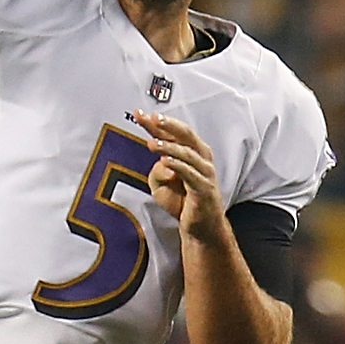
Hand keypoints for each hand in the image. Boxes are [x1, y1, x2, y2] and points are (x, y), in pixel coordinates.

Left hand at [137, 110, 226, 243]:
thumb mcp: (161, 185)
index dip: (156, 123)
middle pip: (186, 135)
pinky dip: (178, 165)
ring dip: (169, 146)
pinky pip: (191, 174)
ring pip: (188, 153)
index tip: (139, 114)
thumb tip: (159, 161)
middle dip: (168, 125)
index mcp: (191, 153)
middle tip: (153, 118)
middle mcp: (201, 159)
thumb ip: (157, 171)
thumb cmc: (183, 204)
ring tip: (152, 143)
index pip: (172, 134)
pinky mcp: (204, 189)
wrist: (200, 229)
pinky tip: (165, 160)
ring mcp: (205, 173)